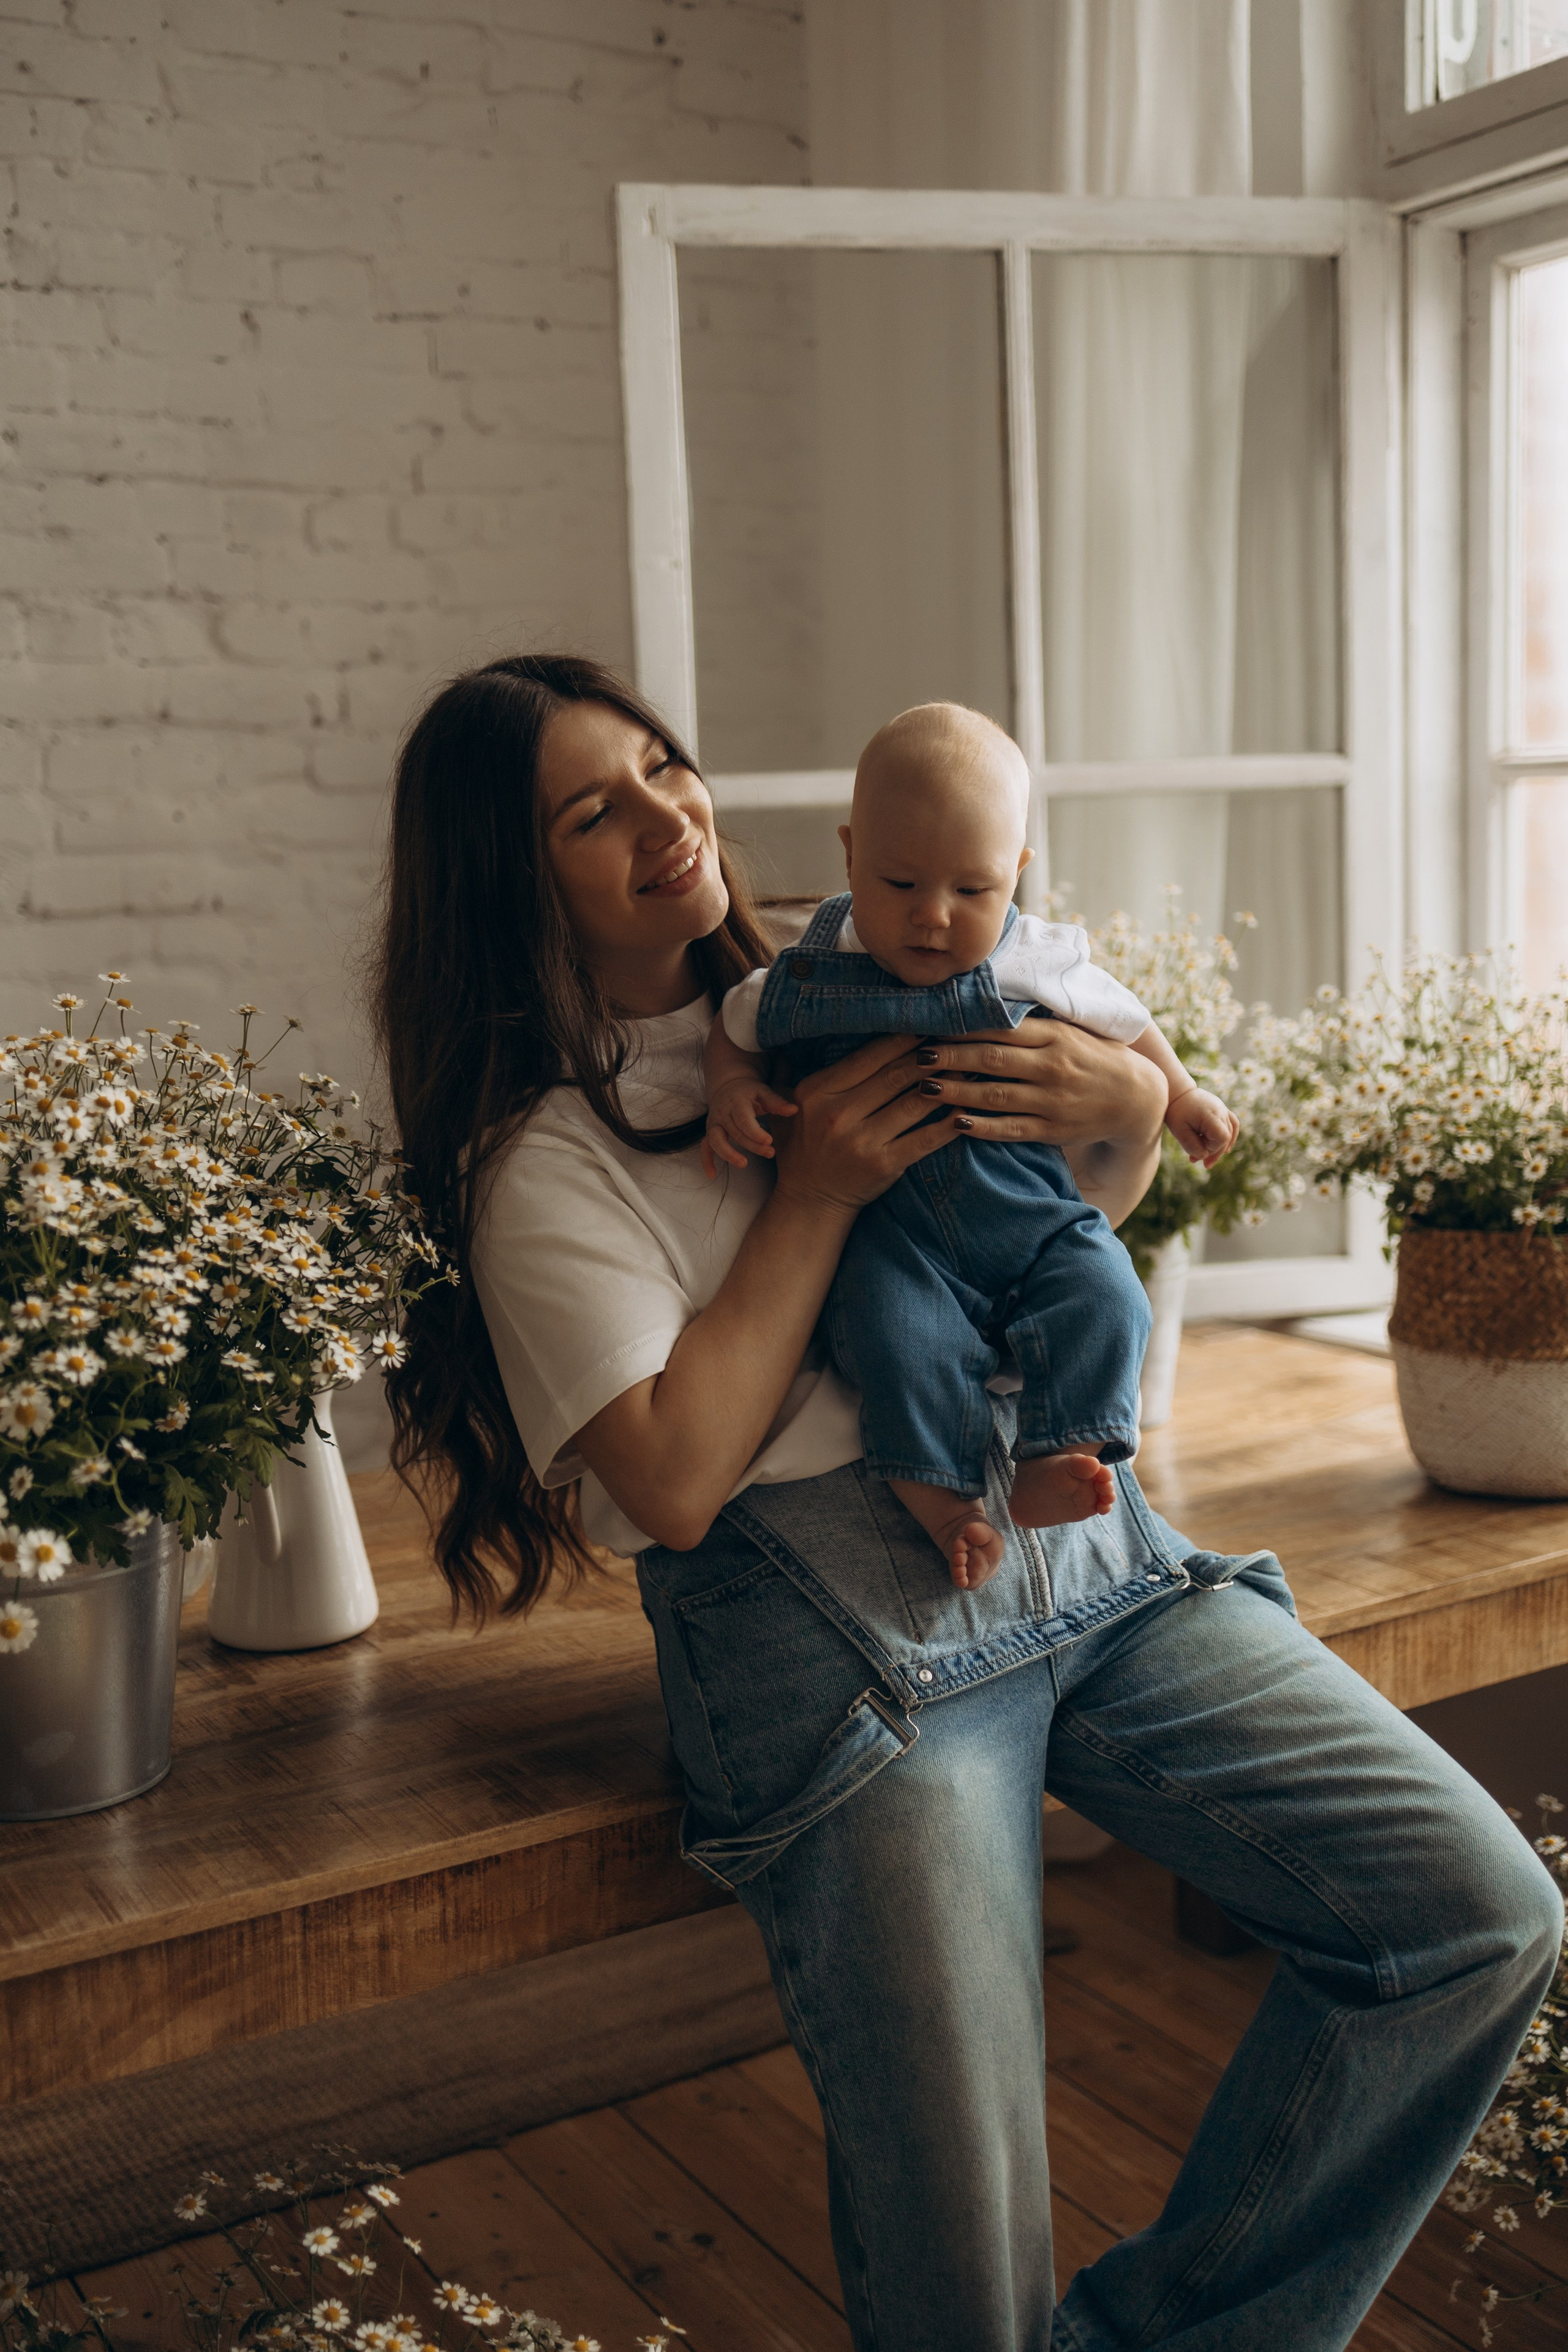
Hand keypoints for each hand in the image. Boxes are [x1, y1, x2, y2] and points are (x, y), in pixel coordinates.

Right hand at [702, 1075, 799, 1177]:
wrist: (728, 1086)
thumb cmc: (749, 1091)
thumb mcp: (763, 1092)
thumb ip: (776, 1102)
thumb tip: (794, 1110)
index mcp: (736, 1103)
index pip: (743, 1120)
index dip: (755, 1133)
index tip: (769, 1140)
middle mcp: (722, 1113)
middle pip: (735, 1133)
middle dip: (752, 1145)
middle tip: (770, 1153)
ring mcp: (714, 1123)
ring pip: (716, 1140)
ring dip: (728, 1154)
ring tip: (743, 1163)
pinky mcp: (710, 1131)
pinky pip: (705, 1147)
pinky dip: (706, 1160)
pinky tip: (712, 1174)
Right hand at [769, 1034, 986, 1215]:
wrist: (809, 1199)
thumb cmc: (805, 1146)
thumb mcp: (795, 1105)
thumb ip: (811, 1072)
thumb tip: (838, 1036)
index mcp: (818, 1091)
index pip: (868, 1057)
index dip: (901, 1040)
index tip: (925, 1026)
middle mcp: (838, 1114)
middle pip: (895, 1075)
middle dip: (928, 1056)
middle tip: (953, 1041)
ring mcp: (861, 1141)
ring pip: (913, 1103)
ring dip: (945, 1084)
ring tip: (965, 1069)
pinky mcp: (883, 1165)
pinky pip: (923, 1139)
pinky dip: (947, 1125)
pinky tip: (965, 1112)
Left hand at [905, 1018, 1165, 1149]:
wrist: (1137, 1099)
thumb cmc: (1095, 1056)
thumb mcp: (1071, 1029)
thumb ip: (1033, 1020)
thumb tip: (985, 999)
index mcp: (1054, 1035)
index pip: (1001, 1026)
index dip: (963, 1026)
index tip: (931, 1022)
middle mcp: (1052, 1065)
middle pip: (991, 1058)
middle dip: (950, 1056)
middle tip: (916, 1054)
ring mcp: (1052, 1100)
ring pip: (995, 1095)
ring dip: (955, 1091)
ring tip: (922, 1087)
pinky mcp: (1052, 1130)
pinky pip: (1011, 1129)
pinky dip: (982, 1127)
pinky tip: (954, 1124)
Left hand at [1166, 1086, 1238, 1169]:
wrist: (1176, 1092)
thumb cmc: (1176, 1112)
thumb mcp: (1179, 1131)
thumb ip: (1191, 1146)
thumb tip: (1204, 1156)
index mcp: (1211, 1116)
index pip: (1222, 1139)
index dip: (1211, 1148)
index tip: (1196, 1149)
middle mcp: (1221, 1111)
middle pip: (1226, 1137)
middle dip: (1213, 1152)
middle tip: (1195, 1161)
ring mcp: (1222, 1109)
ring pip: (1231, 1131)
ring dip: (1221, 1146)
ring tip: (1208, 1160)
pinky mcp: (1221, 1109)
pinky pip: (1232, 1123)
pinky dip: (1230, 1136)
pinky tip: (1225, 1149)